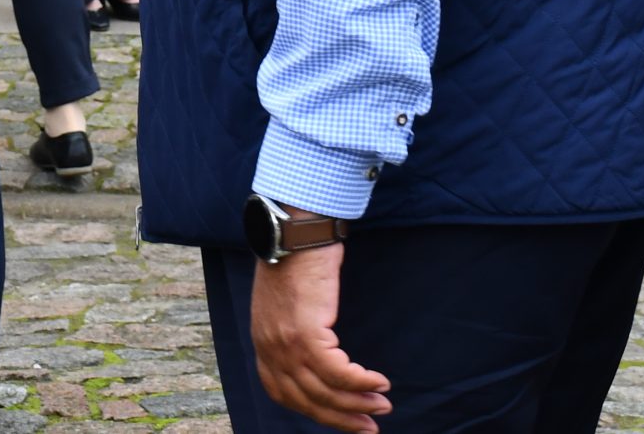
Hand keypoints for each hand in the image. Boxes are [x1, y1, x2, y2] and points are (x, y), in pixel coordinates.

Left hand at [250, 241, 392, 430]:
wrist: (294, 230)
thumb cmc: (295, 259)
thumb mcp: (284, 303)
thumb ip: (292, 330)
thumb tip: (318, 353)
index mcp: (262, 342)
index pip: (282, 393)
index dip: (312, 410)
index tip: (339, 417)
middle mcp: (269, 347)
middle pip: (305, 400)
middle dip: (340, 418)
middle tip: (369, 428)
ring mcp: (285, 342)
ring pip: (324, 390)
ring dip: (357, 404)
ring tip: (381, 407)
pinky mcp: (306, 332)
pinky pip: (337, 371)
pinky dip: (360, 381)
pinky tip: (379, 382)